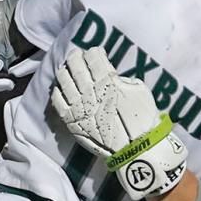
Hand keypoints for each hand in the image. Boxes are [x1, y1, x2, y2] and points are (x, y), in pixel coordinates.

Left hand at [52, 45, 187, 200]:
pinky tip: (61, 88)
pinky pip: (58, 101)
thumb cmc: (142, 118)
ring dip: (65, 70)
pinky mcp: (70, 120)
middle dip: (76, 57)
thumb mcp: (139, 90)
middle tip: (77, 55)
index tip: (95, 53)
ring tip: (67, 68)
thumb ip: (121, 79)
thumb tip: (110, 75)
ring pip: (64, 80)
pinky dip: (58, 91)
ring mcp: (77, 105)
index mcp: (107, 80)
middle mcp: (89, 90)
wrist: (135, 148)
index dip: (93, 52)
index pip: (93, 57)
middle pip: (76, 65)